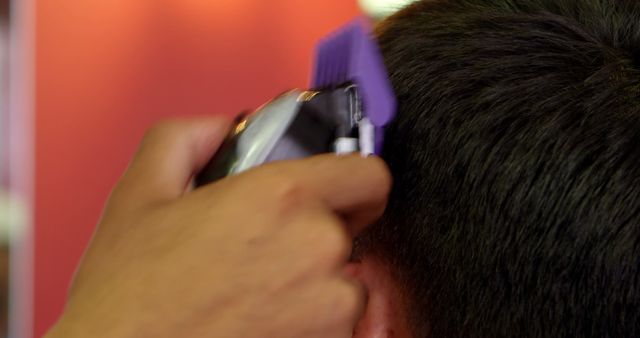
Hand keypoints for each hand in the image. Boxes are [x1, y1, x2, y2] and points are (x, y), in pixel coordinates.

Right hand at [46, 117, 390, 337]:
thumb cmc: (133, 299)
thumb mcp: (141, 193)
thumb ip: (187, 139)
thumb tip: (220, 130)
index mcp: (279, 198)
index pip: (367, 174)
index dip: (354, 179)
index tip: (343, 189)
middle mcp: (315, 248)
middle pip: (347, 229)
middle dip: (313, 233)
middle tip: (267, 247)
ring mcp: (329, 305)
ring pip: (343, 281)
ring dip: (313, 282)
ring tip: (259, 290)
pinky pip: (336, 323)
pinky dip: (310, 320)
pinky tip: (263, 318)